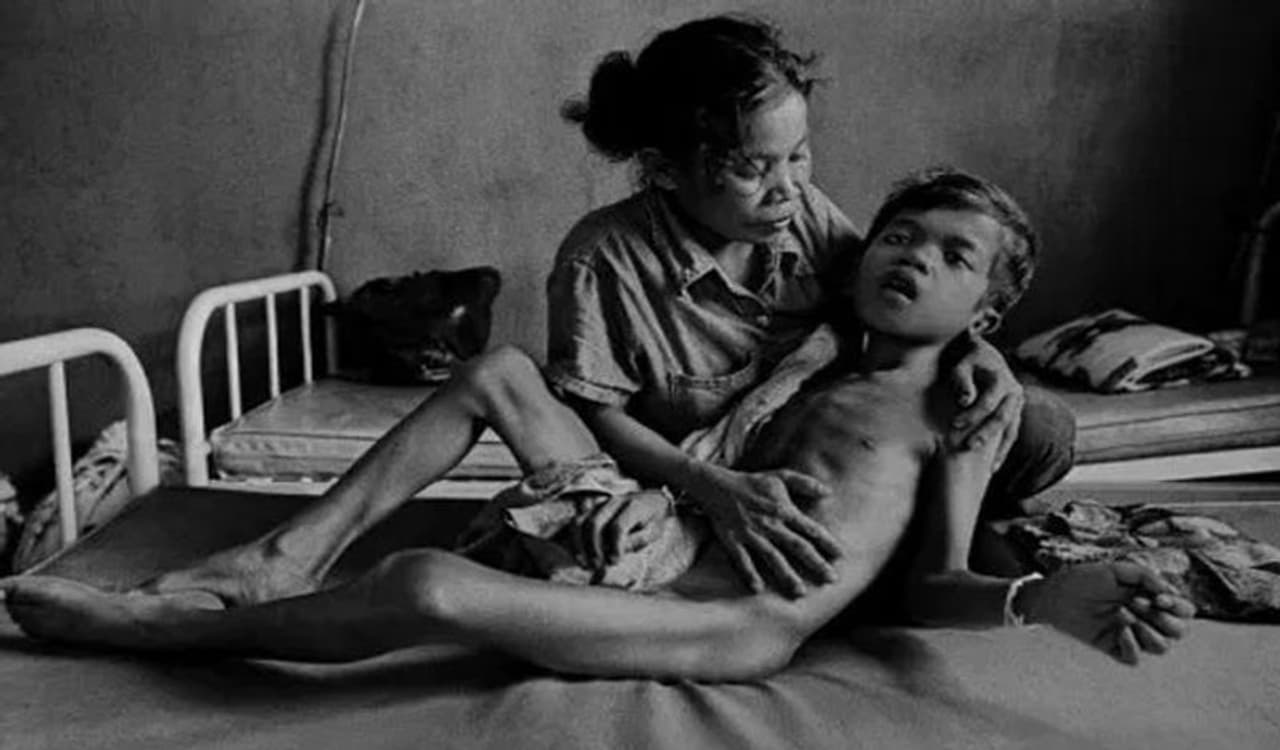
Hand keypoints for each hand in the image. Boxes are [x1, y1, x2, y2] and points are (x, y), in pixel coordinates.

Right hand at [573, 489, 671, 568]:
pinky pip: (576, 523)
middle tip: (597, 567)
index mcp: (634, 506)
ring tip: (586, 565)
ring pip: (580, 522)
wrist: (652, 501)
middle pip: (594, 523)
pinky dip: (574, 541)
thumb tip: (614, 555)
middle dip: (593, 548)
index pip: (618, 527)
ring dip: (580, 546)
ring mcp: (600, 504)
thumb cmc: (653, 520)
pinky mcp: (592, 510)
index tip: (615, 562)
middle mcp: (614, 502)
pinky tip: (579, 558)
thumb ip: (636, 542)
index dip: (614, 547)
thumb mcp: (653, 532)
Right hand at [692, 465, 841, 597]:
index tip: (841, 556)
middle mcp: (770, 524)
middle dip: (815, 563)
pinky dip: (749, 573)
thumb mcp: (779, 476)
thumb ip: (804, 483)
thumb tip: (829, 492)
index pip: (810, 528)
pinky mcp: (732, 540)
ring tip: (801, 592)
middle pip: (796, 546)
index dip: (827, 541)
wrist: (716, 485)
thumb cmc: (751, 483)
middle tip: (832, 579)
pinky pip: (741, 559)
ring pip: (772, 556)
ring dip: (787, 574)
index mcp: (783, 509)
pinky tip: (758, 589)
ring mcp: (750, 533)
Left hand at [947, 332, 1024, 467]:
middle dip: (985, 434)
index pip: (988, 402)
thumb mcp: (962, 367)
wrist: (985, 357)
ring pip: (1010, 430)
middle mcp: (1014, 394)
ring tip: (987, 469)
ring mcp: (1017, 405)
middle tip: (968, 447)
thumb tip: (964, 401)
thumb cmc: (968, 363)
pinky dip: (1002, 451)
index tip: (954, 424)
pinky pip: (1011, 435)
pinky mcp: (1015, 415)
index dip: (971, 415)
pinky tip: (993, 467)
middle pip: (1002, 419)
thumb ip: (962, 382)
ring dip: (998, 449)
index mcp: (1002, 381)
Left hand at [1021, 562, 1195, 665]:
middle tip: (1135, 603)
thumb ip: (1147, 577)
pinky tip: (1119, 629)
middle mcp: (1145, 619)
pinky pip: (1135, 659)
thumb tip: (1170, 593)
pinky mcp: (1114, 648)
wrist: (1054, 593)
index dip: (1179, 607)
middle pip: (1179, 631)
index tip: (1158, 598)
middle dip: (1162, 618)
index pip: (1184, 611)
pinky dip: (1132, 645)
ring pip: (1162, 648)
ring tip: (1124, 614)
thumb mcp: (1117, 570)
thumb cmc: (1084, 578)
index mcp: (1150, 599)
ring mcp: (1131, 635)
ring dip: (1148, 631)